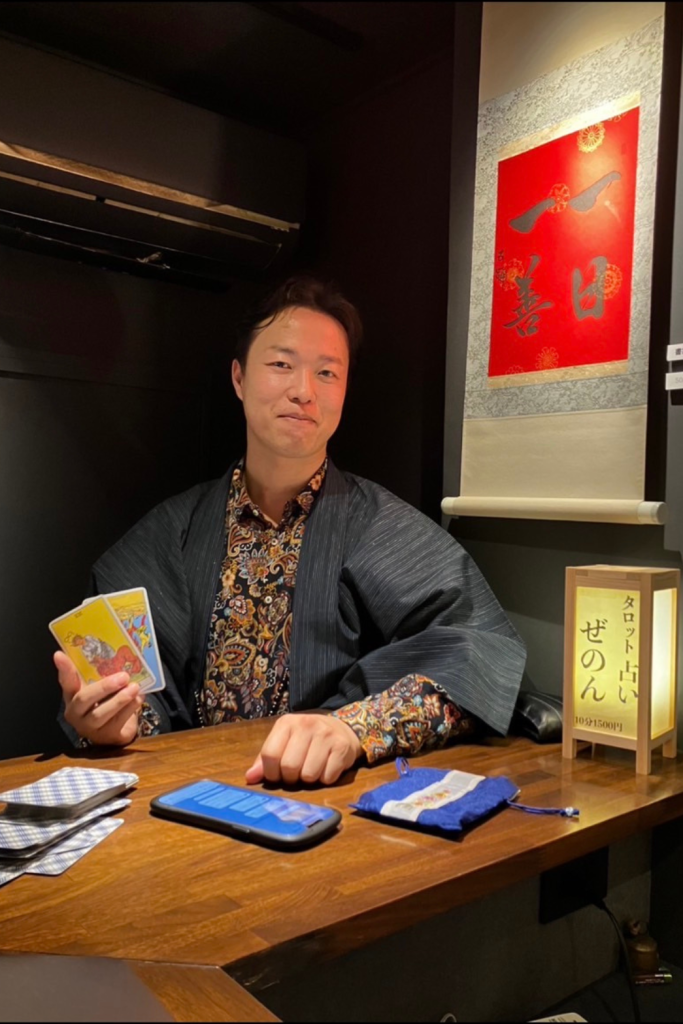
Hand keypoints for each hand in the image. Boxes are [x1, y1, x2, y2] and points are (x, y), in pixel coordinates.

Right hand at [55, 651, 141, 746]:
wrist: (118, 730)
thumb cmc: (107, 703)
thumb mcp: (102, 688)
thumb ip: (102, 676)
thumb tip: (118, 654)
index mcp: (72, 696)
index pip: (66, 681)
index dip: (64, 669)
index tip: (59, 655)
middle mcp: (76, 712)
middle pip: (84, 699)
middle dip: (104, 687)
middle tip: (123, 676)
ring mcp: (89, 727)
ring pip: (100, 713)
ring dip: (119, 700)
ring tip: (134, 687)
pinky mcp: (106, 736)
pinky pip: (117, 721)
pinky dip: (130, 708)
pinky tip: (139, 698)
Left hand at [246, 713, 361, 785]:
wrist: (342, 729)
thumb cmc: (307, 740)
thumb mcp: (284, 743)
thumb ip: (265, 760)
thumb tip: (249, 778)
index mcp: (286, 723)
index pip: (270, 755)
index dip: (271, 772)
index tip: (278, 774)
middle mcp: (306, 724)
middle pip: (289, 767)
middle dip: (291, 778)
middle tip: (297, 773)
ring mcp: (325, 734)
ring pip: (309, 775)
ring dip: (309, 780)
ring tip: (313, 769)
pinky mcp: (342, 747)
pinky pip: (328, 777)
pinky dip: (326, 779)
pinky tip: (327, 767)